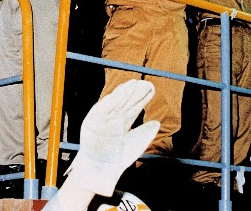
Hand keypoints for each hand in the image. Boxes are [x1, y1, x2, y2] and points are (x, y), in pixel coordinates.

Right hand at [65, 79, 160, 195]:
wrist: (101, 168)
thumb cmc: (118, 158)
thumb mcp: (135, 144)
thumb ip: (145, 133)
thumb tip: (157, 123)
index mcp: (123, 122)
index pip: (134, 107)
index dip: (142, 97)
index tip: (151, 88)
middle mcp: (114, 118)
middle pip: (126, 101)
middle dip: (134, 92)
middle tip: (144, 82)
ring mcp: (103, 118)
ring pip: (115, 102)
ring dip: (124, 92)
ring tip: (134, 83)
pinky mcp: (93, 120)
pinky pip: (103, 107)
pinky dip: (111, 100)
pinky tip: (119, 92)